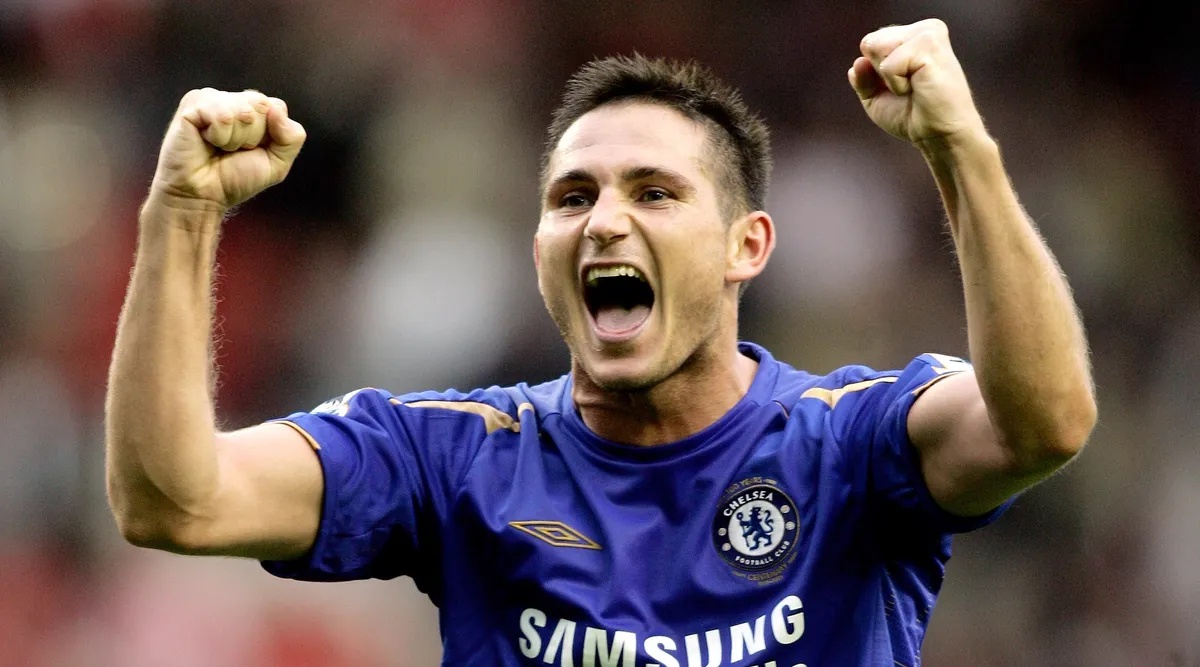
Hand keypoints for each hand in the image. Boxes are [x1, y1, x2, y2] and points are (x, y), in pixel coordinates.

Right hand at [150, 88, 306, 211]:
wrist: (202, 196)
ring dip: (234, 139)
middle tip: (232, 150)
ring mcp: (211, 98)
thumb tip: (277, 110)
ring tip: (218, 147)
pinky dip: (219, 136)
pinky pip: (222, 116)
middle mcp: (232, 99)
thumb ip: (292, 137)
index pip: (276, 106)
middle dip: (253, 136)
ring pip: (244, 111)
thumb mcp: (277, 164)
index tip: (251, 150)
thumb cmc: (234, 179)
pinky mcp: (192, 104)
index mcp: (252, 109)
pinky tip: (206, 141)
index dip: (270, 135)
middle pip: (262, 105)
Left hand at [848, 19, 987, 148]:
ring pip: (877, 48)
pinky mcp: (930, 45)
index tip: (901, 85)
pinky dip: (897, 84)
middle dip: (879, 72)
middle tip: (909, 87)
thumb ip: (862, 77)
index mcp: (913, 35)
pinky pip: (889, 65)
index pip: (870, 43)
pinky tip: (919, 88)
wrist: (940, 136)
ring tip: (914, 86)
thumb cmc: (913, 116)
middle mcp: (923, 29)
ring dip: (889, 78)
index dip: (874, 71)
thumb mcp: (876, 97)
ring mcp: (928, 33)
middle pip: (870, 43)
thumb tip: (858, 63)